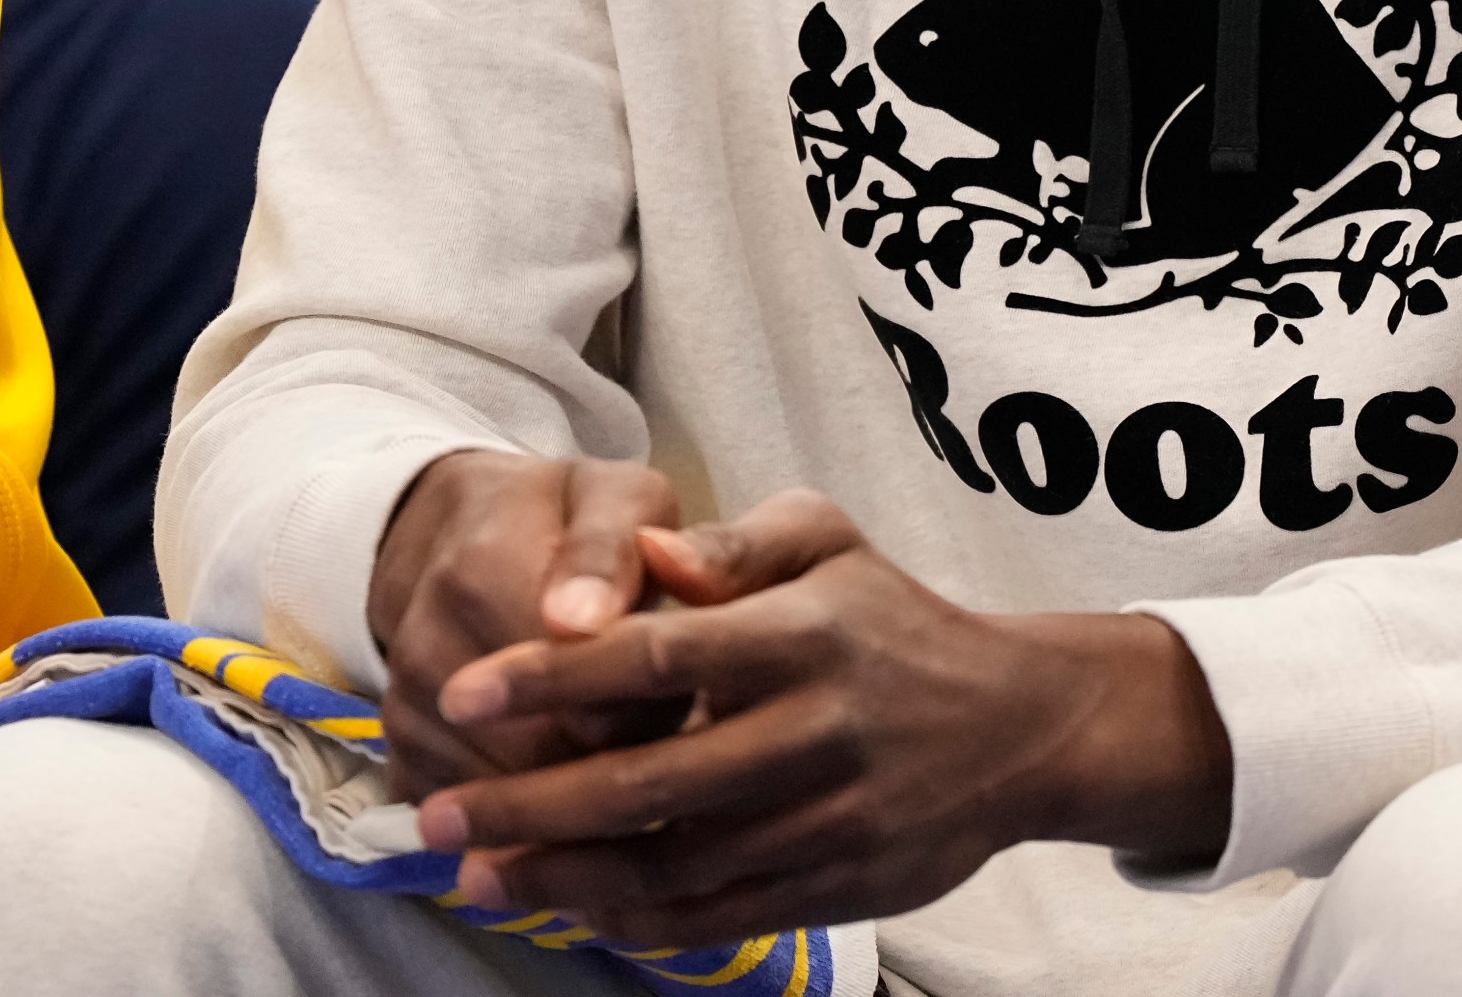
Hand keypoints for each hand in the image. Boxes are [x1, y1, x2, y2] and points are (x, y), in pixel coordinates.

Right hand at [367, 450, 685, 796]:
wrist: (452, 536)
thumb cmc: (561, 518)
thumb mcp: (611, 497)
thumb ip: (610, 550)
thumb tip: (579, 622)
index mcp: (480, 575)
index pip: (574, 691)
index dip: (646, 707)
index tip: (680, 691)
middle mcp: (427, 652)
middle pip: (542, 759)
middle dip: (616, 759)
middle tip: (657, 722)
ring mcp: (406, 714)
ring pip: (510, 806)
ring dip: (577, 795)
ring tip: (614, 740)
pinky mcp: (401, 761)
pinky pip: (476, 827)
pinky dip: (533, 821)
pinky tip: (568, 774)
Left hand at [413, 488, 1233, 944]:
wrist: (1022, 727)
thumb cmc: (897, 621)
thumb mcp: (830, 540)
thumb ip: (730, 542)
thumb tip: (634, 549)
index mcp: (803, 634)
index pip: (657, 652)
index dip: (554, 674)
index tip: (466, 687)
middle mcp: (814, 730)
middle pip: (648, 779)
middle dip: (529, 806)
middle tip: (438, 816)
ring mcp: (828, 818)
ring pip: (673, 863)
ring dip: (564, 877)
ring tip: (476, 872)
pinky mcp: (840, 884)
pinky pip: (720, 914)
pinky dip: (637, 921)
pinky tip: (572, 910)